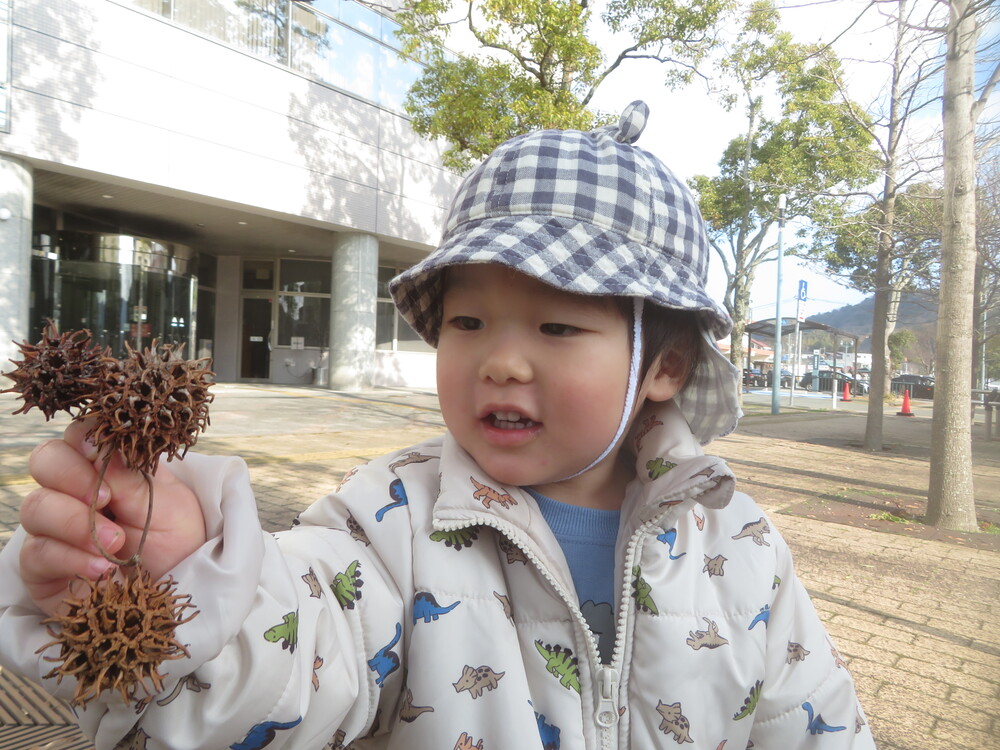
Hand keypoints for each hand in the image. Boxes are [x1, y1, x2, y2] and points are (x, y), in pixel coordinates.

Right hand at [19, 419, 206, 615]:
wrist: (175, 592)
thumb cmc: (176, 541)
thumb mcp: (167, 505)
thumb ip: (131, 477)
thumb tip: (102, 445)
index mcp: (108, 466)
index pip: (79, 434)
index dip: (83, 437)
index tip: (96, 451)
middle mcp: (74, 490)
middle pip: (45, 461)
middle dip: (72, 477)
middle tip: (105, 500)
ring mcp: (53, 526)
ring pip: (36, 506)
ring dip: (76, 524)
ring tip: (116, 544)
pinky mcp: (42, 565)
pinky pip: (36, 552)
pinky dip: (70, 558)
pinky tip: (102, 570)